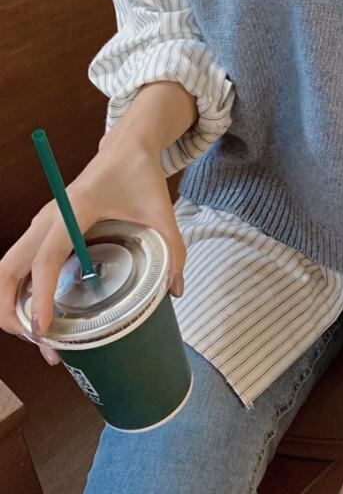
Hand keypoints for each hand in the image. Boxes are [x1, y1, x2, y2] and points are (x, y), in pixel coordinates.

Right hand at [0, 122, 185, 359]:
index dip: (40, 296)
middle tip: (40, 343)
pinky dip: (20, 294)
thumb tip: (175, 292)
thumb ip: (173, 250)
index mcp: (73, 210)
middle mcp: (48, 219)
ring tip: (42, 338)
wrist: (124, 149)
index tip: (42, 329)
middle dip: (12, 310)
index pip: (45, 258)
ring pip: (7, 269)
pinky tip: (42, 318)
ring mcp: (41, 225)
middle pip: (9, 268)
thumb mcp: (162, 210)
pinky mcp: (44, 233)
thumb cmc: (138, 175)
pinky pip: (20, 267)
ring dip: (12, 305)